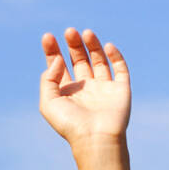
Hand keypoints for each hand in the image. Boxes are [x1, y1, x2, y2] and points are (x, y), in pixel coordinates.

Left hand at [39, 28, 130, 147]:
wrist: (96, 138)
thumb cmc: (70, 125)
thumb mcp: (48, 103)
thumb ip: (48, 79)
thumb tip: (58, 59)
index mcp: (67, 92)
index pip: (58, 66)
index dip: (52, 51)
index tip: (48, 37)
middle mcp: (85, 88)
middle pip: (78, 59)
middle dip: (73, 44)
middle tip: (69, 31)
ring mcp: (103, 88)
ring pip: (98, 60)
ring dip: (92, 45)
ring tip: (85, 32)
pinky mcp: (120, 89)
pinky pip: (120, 68)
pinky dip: (115, 55)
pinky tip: (106, 46)